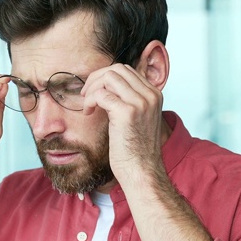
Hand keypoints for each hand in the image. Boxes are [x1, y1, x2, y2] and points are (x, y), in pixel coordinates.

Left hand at [81, 63, 166, 185]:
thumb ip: (128, 101)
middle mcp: (150, 95)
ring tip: (88, 105)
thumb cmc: (135, 150)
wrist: (142, 172)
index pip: (126, 70)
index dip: (105, 78)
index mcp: (154, 94)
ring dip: (92, 88)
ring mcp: (141, 102)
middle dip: (96, 79)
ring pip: (108, 76)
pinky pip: (101, 94)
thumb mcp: (137, 119)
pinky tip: (88, 113)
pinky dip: (90, 100)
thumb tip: (107, 88)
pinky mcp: (128, 112)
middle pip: (117, 69)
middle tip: (86, 95)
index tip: (94, 92)